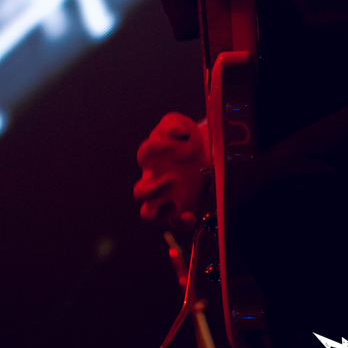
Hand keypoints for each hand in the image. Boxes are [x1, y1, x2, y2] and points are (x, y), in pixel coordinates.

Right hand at [133, 112, 209, 227]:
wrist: (208, 152)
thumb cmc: (188, 138)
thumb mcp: (182, 124)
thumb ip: (174, 124)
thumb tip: (171, 133)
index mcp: (152, 157)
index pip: (145, 154)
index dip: (157, 148)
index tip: (175, 145)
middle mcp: (153, 179)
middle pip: (139, 192)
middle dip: (154, 189)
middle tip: (175, 178)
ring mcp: (165, 196)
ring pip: (148, 213)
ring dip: (159, 212)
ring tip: (176, 204)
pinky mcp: (180, 208)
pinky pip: (174, 223)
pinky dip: (180, 223)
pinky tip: (190, 216)